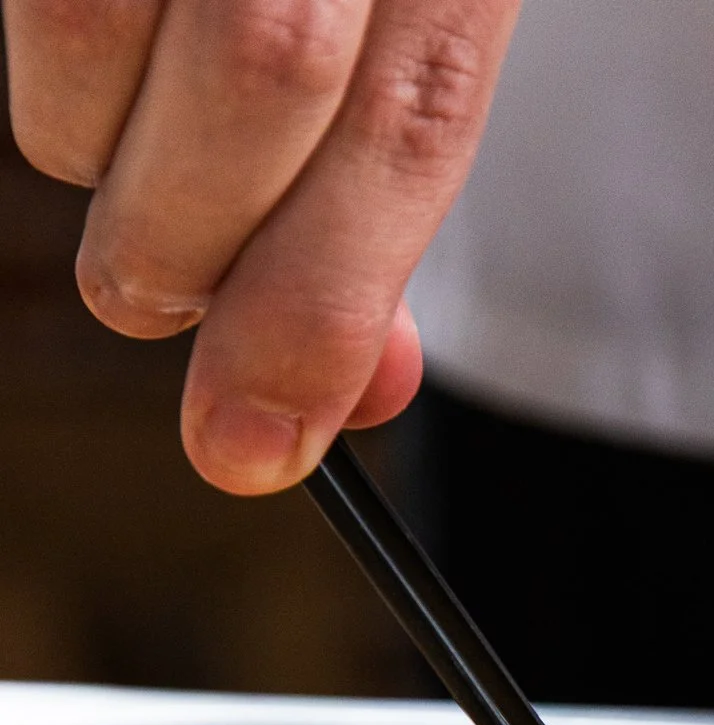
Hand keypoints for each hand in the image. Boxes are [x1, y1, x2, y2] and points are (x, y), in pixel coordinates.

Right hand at [4, 0, 520, 491]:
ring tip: (140, 137)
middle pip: (260, 76)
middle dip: (194, 250)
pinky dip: (57, 78)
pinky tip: (108, 49)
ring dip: (98, 156)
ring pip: (95, 36)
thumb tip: (341, 393)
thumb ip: (383, 182)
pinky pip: (24, 5)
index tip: (254, 442)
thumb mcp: (422, 12)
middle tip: (169, 289)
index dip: (325, 304)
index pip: (411, 118)